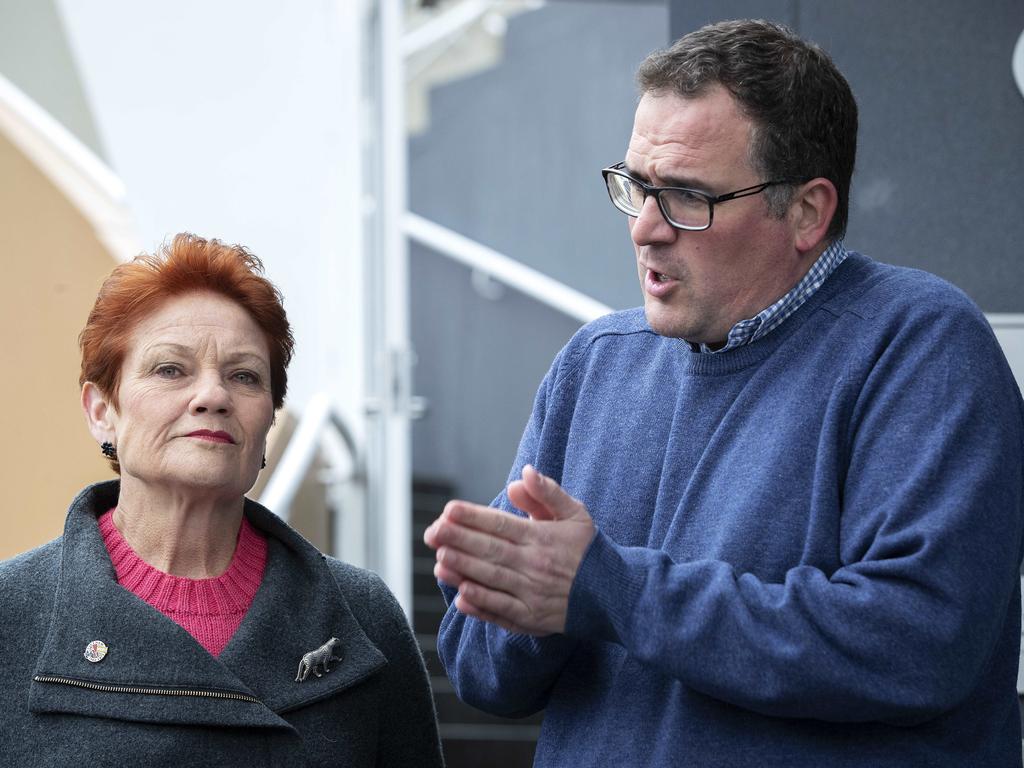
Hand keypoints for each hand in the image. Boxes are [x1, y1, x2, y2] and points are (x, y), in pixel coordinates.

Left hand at [423, 465, 594, 635]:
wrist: (616, 594)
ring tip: (440, 559)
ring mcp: (532, 594)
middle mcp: (535, 566)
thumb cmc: (590, 551)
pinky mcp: (532, 619)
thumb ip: (548, 493)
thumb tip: (522, 473)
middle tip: (432, 531)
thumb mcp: (576, 514)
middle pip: (490, 551)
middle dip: (458, 540)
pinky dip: (481, 606)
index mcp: (543, 538)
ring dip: (463, 570)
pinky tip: (461, 597)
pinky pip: (502, 612)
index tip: (449, 509)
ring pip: (492, 581)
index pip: (501, 525)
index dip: (474, 517)